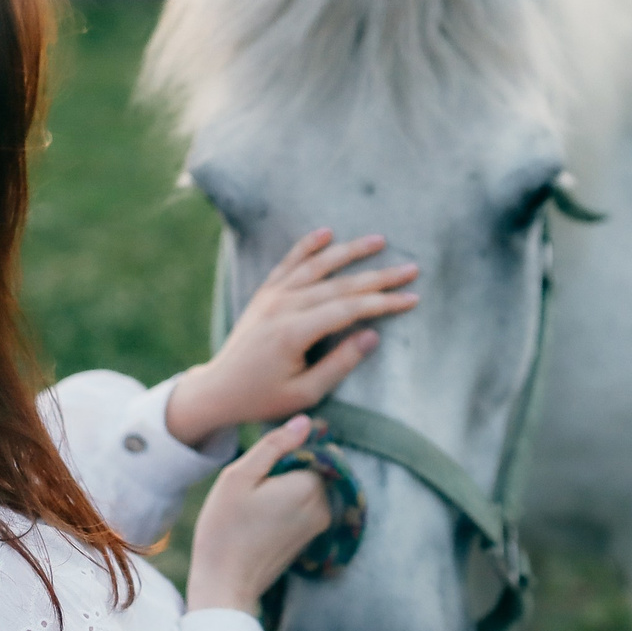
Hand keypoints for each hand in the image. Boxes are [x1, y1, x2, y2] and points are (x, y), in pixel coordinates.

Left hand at [164, 229, 418, 447]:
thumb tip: (373, 336)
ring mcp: (271, 296)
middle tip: (412, 268)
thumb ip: (339, 365)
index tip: (412, 298)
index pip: (349, 310)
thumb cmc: (263, 398)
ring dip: (350, 251)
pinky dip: (307, 246)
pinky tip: (327, 232)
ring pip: (317, 266)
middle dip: (379, 277)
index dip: (383, 303)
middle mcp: (283, 307)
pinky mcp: (265, 293)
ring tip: (380, 240)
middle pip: (340, 285)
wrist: (219, 389)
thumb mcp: (305, 393)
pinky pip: (289, 263)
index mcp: (293, 333)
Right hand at [187, 417, 332, 613]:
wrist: (225, 584)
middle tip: (252, 492)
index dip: (282, 453)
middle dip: (284, 470)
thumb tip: (307, 422)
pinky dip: (286, 506)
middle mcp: (325, 505)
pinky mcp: (312, 537)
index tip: (258, 473)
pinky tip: (261, 521)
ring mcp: (321, 524)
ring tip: (254, 508)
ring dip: (284, 488)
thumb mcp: (239, 476)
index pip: (309, 448)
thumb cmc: (225, 529)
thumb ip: (275, 445)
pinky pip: (304, 507)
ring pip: (307, 487)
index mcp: (310, 485)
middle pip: (310, 468)